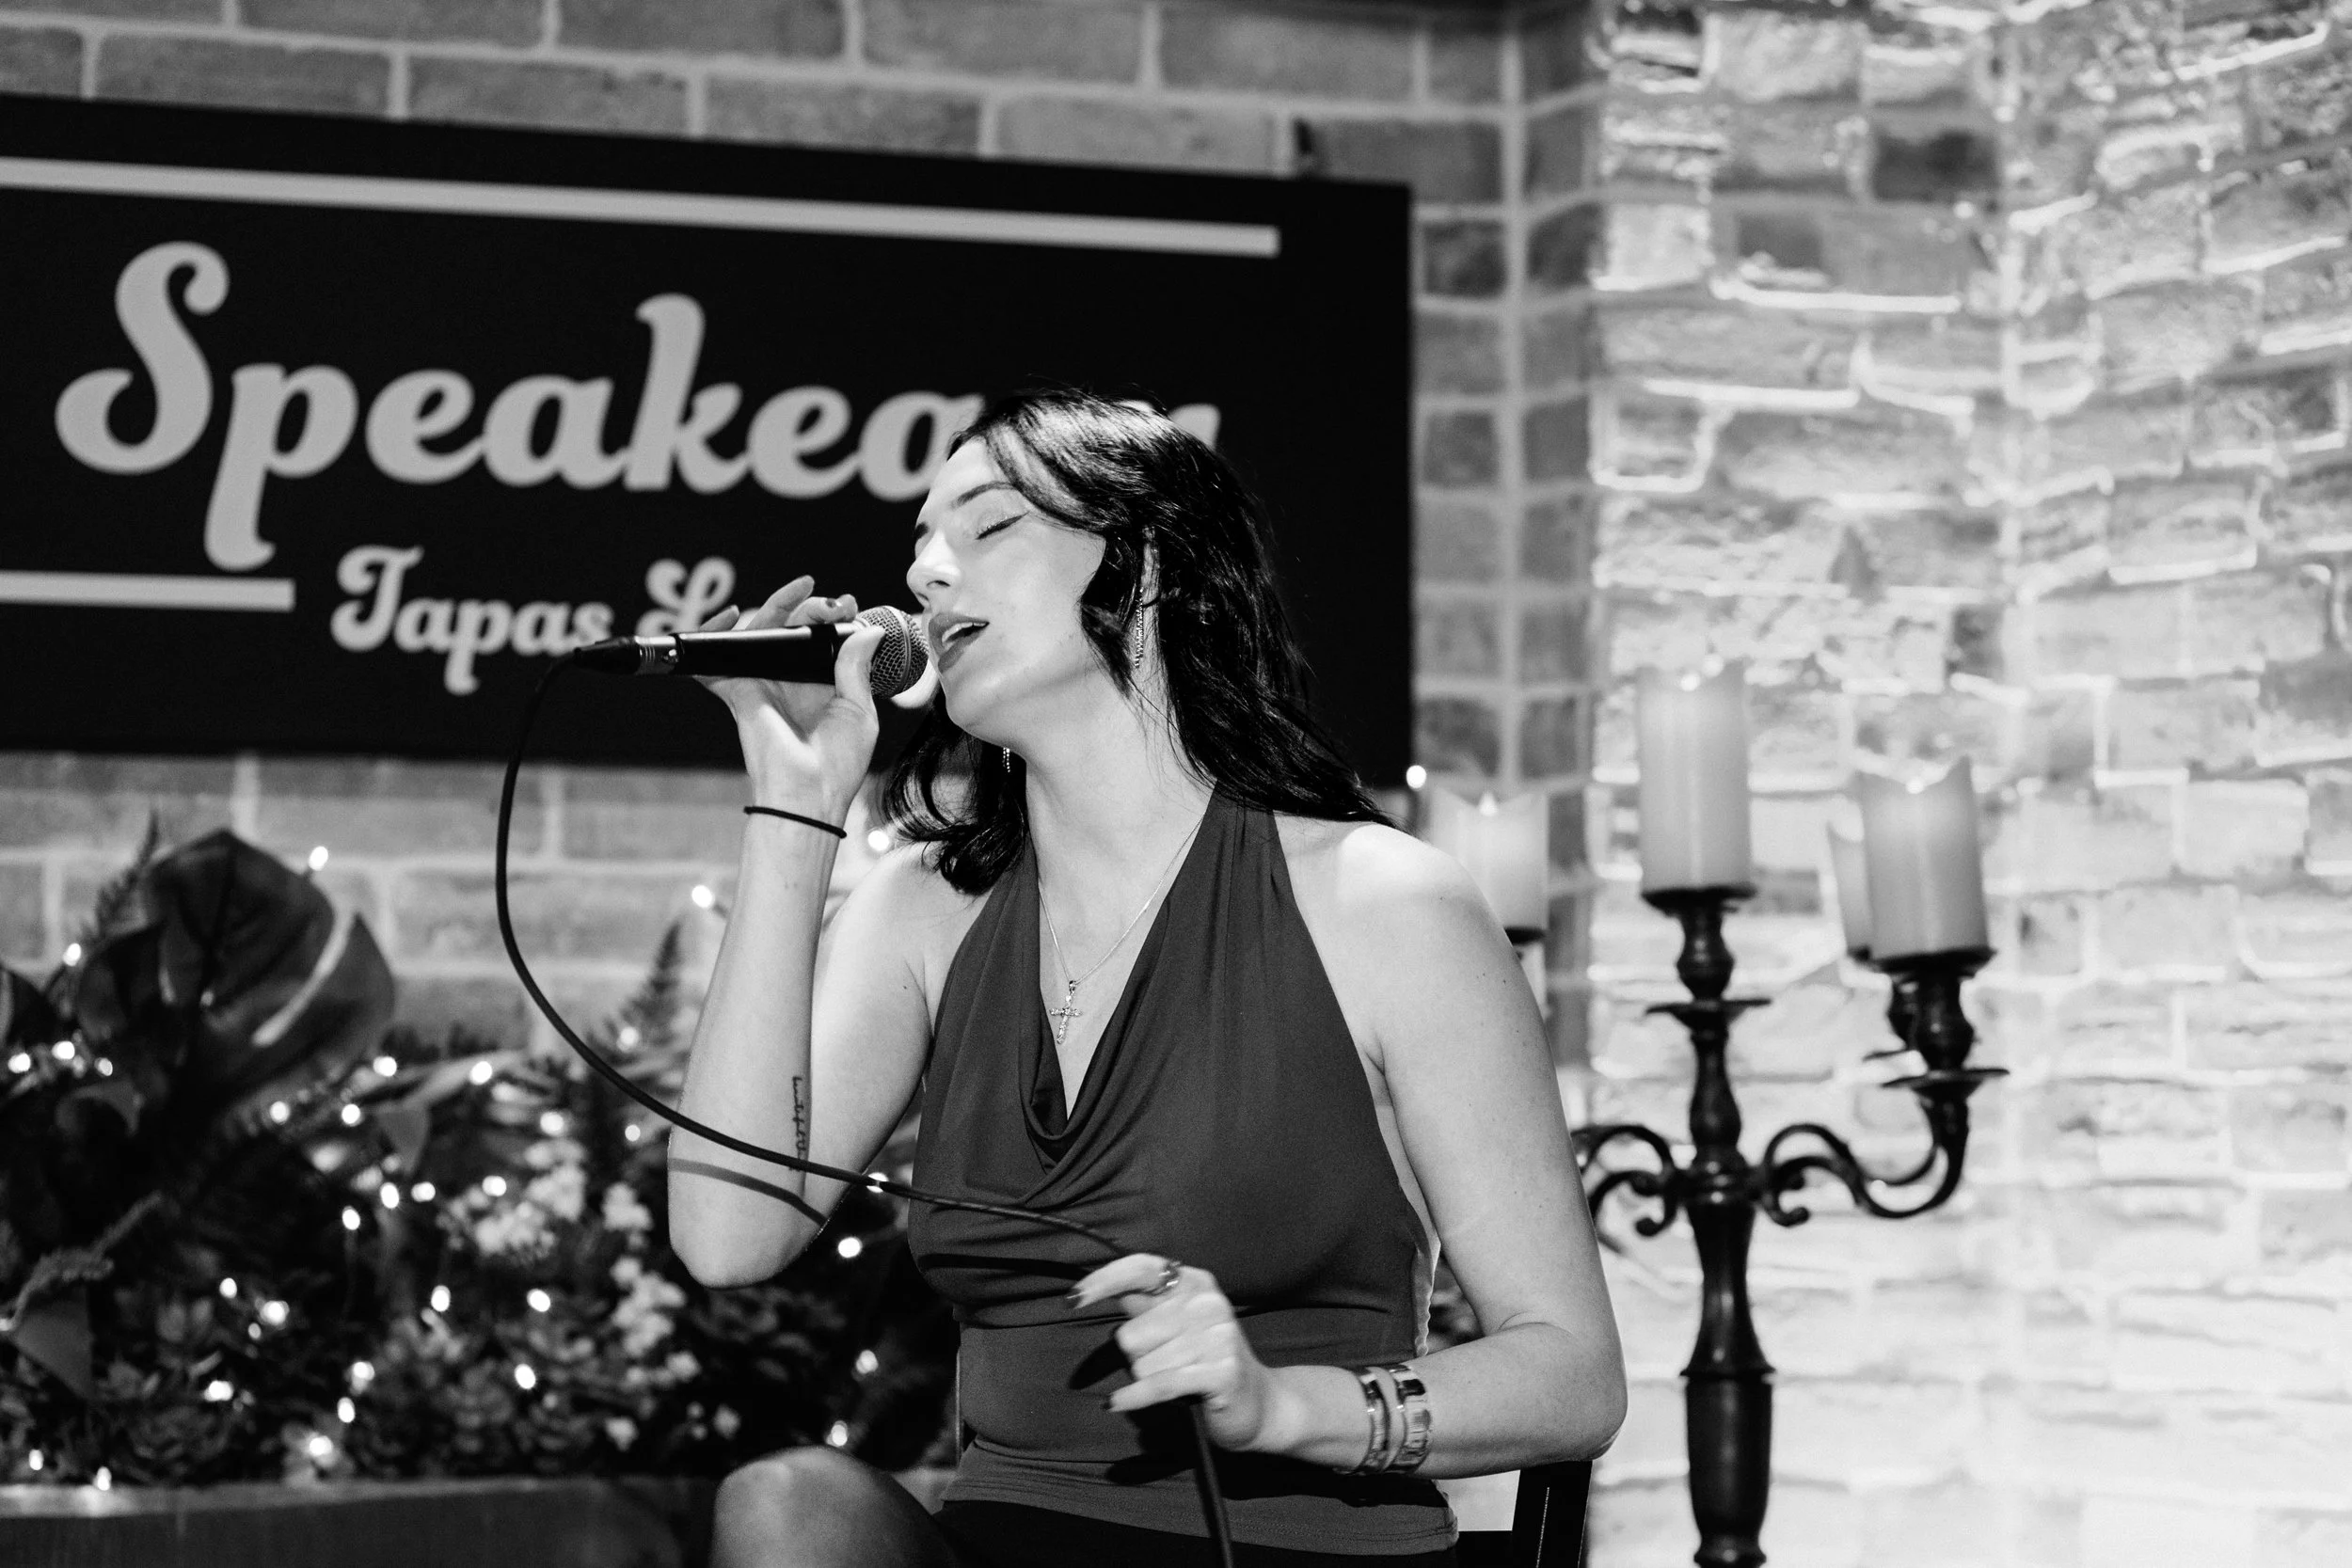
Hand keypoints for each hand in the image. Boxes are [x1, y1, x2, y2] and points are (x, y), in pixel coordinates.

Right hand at [693, 576, 881, 820]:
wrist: (809, 793)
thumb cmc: (837, 764)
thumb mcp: (859, 710)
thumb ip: (857, 668)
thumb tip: (869, 630)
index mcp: (820, 687)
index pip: (821, 640)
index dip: (834, 618)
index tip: (851, 606)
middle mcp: (789, 682)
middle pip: (792, 629)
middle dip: (811, 607)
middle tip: (833, 603)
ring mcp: (762, 683)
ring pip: (760, 632)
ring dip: (778, 605)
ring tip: (804, 592)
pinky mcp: (738, 691)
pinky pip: (715, 658)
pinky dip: (713, 633)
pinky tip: (729, 615)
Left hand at [1072, 1254, 1273, 1451]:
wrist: (1260, 1404)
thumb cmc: (1205, 1361)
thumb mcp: (1177, 1323)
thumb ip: (1143, 1304)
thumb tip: (1092, 1289)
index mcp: (1195, 1281)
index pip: (1140, 1269)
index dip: (1103, 1281)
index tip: (1072, 1300)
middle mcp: (1207, 1302)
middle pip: (1130, 1333)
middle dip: (1136, 1357)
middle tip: (1166, 1364)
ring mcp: (1217, 1336)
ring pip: (1141, 1364)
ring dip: (1147, 1380)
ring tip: (1176, 1380)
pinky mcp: (1220, 1372)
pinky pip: (1157, 1385)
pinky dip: (1133, 1398)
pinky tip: (1116, 1404)